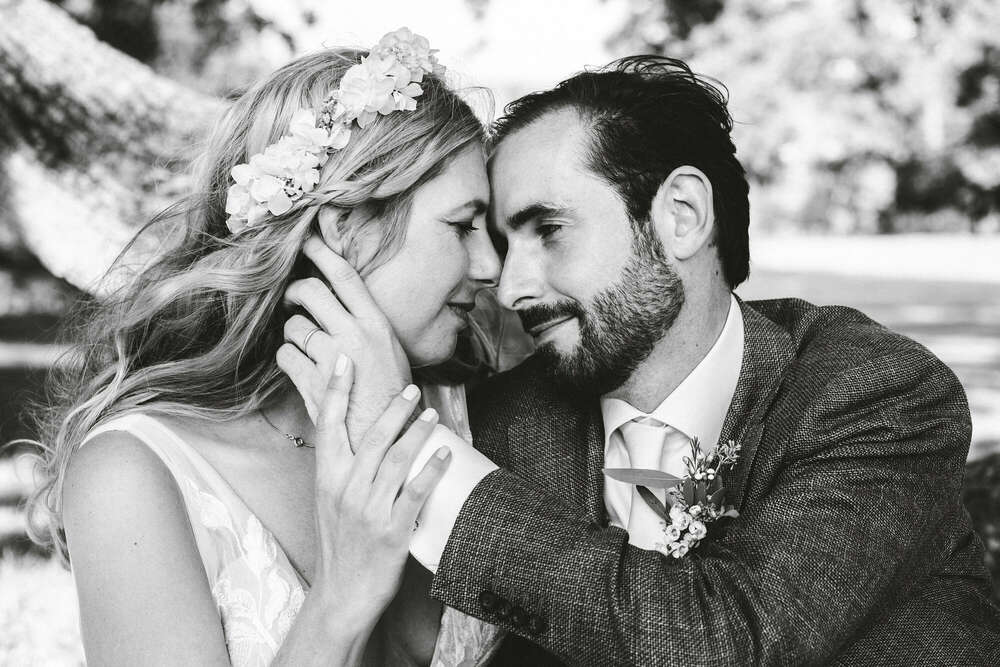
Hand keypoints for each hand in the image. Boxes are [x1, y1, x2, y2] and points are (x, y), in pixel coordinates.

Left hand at [279, 235, 410, 444]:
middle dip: (294, 292)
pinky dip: (289, 359)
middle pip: (309, 292)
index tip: (307, 239)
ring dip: (294, 334)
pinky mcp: (313, 383)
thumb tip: (334, 298)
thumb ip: (364, 322)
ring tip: (307, 347)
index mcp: (377, 324)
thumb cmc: (390, 392)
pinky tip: (302, 368)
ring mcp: (333, 359)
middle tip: (293, 300)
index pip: (345, 276)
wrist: (386, 436)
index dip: (322, 252)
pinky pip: (286, 356)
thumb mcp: (389, 348)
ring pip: (294, 326)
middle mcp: (355, 336)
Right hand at [311, 354, 450, 627]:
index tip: (343, 361)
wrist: (342, 594)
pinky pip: (416, 492)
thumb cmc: (339, 545)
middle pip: (372, 436)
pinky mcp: (393, 530)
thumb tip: (357, 434)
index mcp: (327, 479)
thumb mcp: (329, 501)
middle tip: (411, 389)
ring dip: (417, 432)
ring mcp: (369, 510)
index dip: (335, 390)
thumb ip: (342, 468)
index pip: (328, 425)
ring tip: (432, 414)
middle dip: (393, 409)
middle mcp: (345, 489)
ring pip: (397, 459)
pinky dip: (431, 470)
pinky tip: (445, 455)